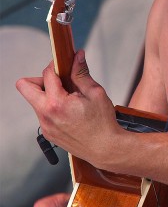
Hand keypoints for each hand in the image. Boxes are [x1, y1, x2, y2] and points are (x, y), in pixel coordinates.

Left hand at [16, 50, 117, 167]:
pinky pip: (42, 113)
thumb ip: (82, 74)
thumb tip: (77, 57)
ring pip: (35, 101)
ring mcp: (45, 126)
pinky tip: (70, 110)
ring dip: (47, 94)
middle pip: (25, 86)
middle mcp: (46, 115)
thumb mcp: (95, 93)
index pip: (47, 74)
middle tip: (58, 81)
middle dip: (39, 79)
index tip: (64, 64)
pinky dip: (52, 107)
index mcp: (57, 103)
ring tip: (69, 97)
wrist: (105, 149)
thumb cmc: (103, 123)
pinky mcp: (48, 133)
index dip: (56, 65)